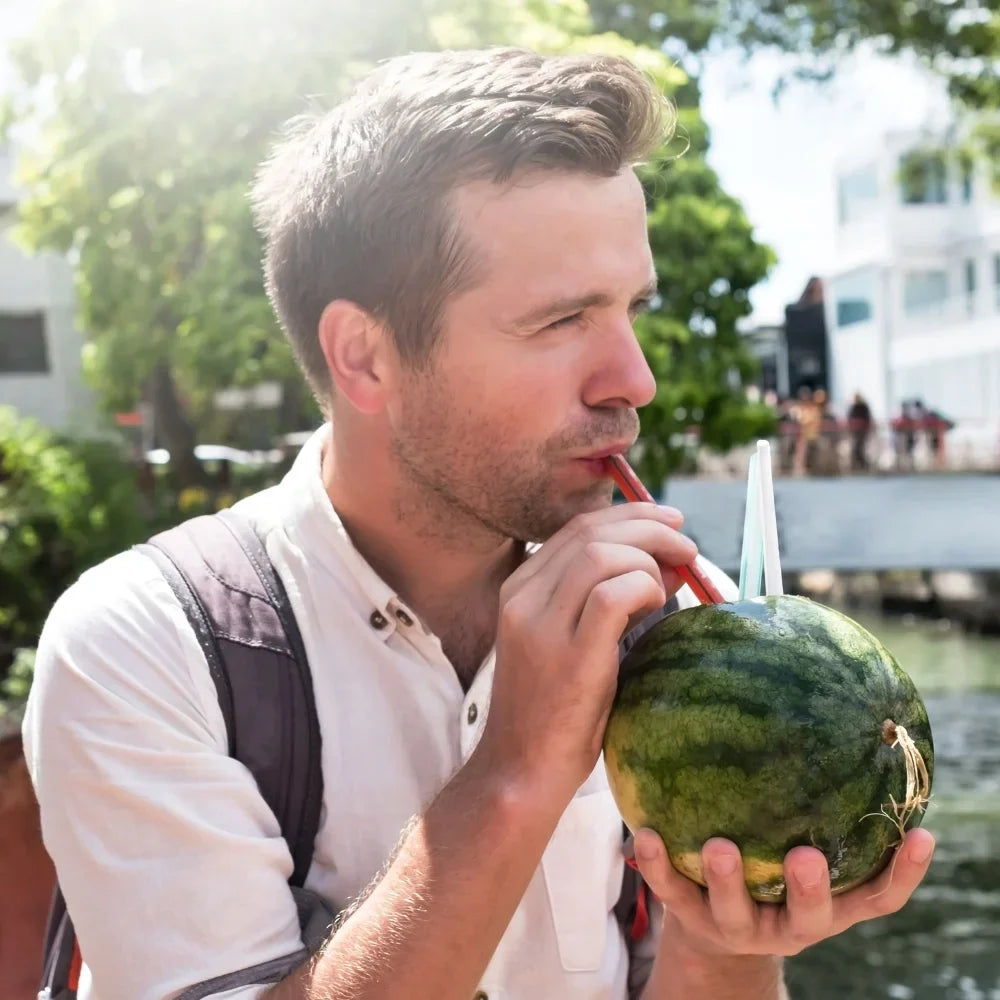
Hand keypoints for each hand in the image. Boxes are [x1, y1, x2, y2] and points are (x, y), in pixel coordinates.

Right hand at [476, 503, 697, 804]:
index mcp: (520, 589)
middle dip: (649, 526)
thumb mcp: (572, 642)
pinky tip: (658, 608)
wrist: (520, 771)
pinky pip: (614, 594)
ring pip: (602, 554)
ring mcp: (541, 625)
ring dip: (649, 558)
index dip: (629, 516)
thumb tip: (670, 564)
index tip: (669, 524)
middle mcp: (523, 597)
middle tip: (687, 545)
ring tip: (673, 585)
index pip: (577, 528)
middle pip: (591, 532)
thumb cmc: (554, 711)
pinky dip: (645, 588)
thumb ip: (609, 599)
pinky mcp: (569, 656)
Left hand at [632, 827, 934, 956]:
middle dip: (810, 890)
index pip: (877, 896)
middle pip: (811, 915)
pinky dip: (659, 866)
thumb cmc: (767, 865)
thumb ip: (813, 797)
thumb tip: (828, 706)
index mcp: (828, 906)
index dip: (904, 873)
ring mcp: (740, 927)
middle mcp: (790, 923)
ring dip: (728, 881)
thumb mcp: (797, 841)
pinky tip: (644, 832)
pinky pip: (672, 893)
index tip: (922, 835)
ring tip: (718, 846)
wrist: (712, 927)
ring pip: (736, 913)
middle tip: (804, 857)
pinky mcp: (689, 921)